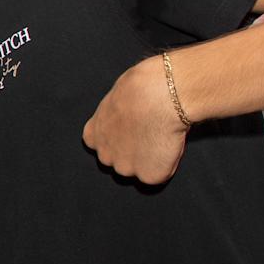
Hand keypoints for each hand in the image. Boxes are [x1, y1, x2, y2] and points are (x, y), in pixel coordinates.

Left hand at [82, 55, 188, 183]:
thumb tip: (130, 117)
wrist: (158, 96)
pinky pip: (160, 174)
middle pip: (120, 161)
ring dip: (150, 158)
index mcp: (93, 136)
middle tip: (151, 132)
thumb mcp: (117, 98)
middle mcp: (105, 156)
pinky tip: (170, 143)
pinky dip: (168, 163)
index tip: (133, 129)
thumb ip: (117, 117)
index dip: (120, 138)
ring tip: (161, 135)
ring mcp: (125, 168)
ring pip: (140, 169)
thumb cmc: (140, 88)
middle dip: (133, 151)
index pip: (102, 146)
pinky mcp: (148, 175)